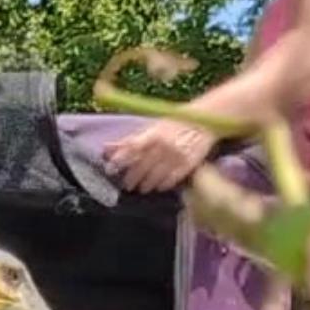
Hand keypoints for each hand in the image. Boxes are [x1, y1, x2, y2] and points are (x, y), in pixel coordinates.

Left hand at [101, 119, 215, 193]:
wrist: (203, 121)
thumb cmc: (173, 124)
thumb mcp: (151, 128)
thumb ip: (129, 140)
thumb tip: (106, 149)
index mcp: (152, 134)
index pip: (130, 149)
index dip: (119, 160)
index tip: (110, 170)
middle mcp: (163, 145)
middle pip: (141, 166)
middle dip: (132, 178)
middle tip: (127, 185)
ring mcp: (176, 156)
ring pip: (155, 176)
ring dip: (146, 184)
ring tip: (142, 188)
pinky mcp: (188, 164)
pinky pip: (172, 180)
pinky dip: (163, 184)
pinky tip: (159, 186)